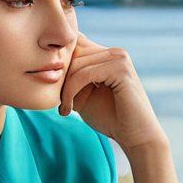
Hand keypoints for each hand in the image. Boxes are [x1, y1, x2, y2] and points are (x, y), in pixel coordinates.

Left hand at [59, 31, 168, 152]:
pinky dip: (70, 92)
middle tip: (58, 103)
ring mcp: (119, 57)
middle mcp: (114, 52)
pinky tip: (68, 109)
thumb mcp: (82, 95)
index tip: (54, 93)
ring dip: (64, 89)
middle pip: (72, 53)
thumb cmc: (110, 118)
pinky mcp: (120, 69)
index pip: (73, 45)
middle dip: (60, 78)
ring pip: (75, 64)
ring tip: (65, 109)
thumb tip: (47, 67)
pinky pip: (84, 74)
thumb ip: (70, 79)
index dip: (60, 66)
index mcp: (106, 55)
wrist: (135, 137)